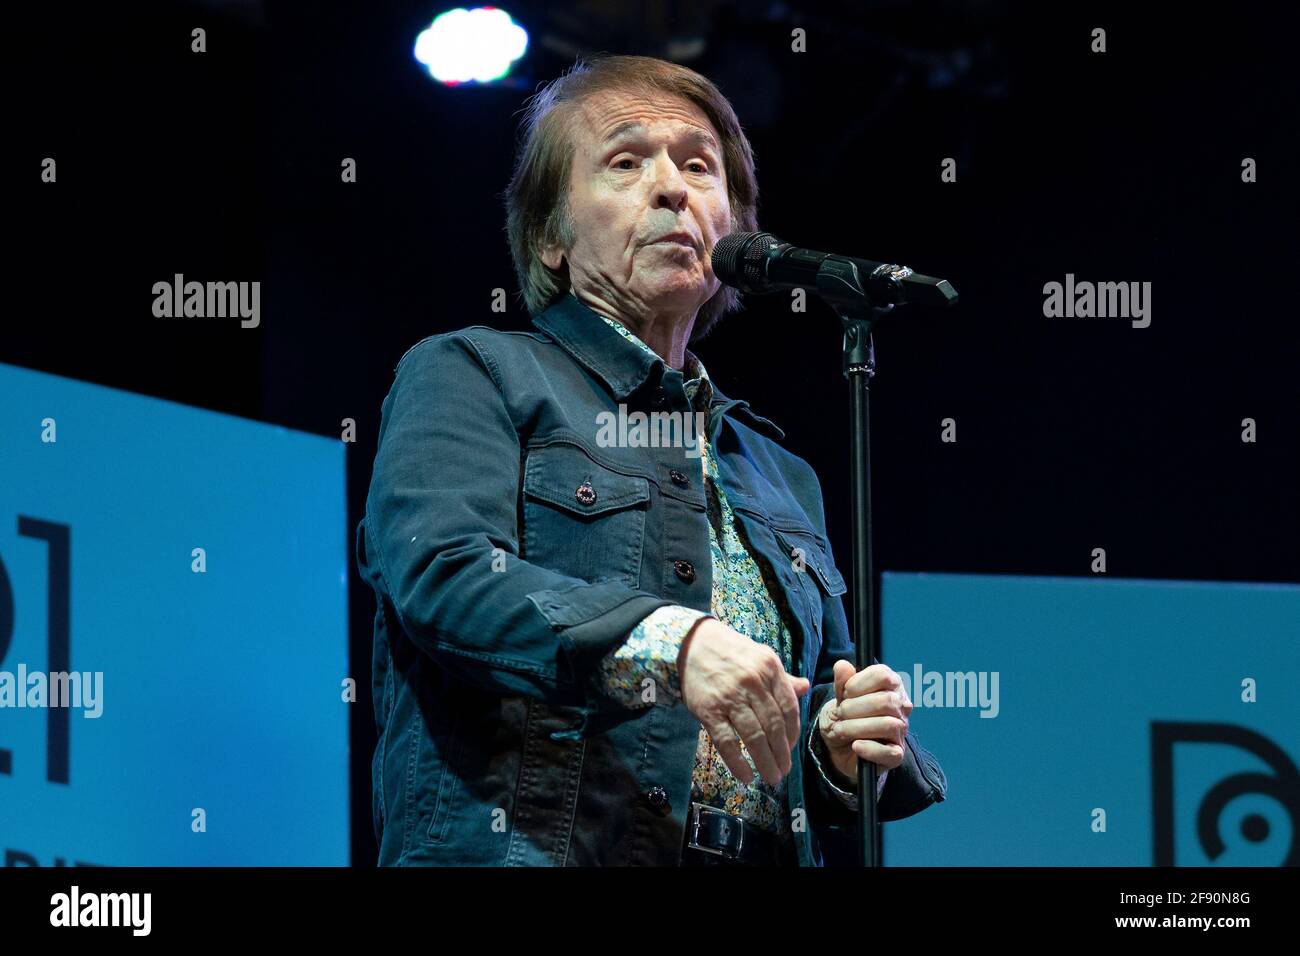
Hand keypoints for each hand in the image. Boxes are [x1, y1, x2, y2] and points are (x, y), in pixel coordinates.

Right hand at [677, 617, 810, 785]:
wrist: (692, 643)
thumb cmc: (731, 652)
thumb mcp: (761, 657)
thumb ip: (782, 677)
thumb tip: (804, 688)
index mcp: (770, 669)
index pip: (789, 708)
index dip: (793, 733)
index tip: (791, 749)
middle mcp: (752, 683)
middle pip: (773, 726)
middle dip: (781, 754)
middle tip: (784, 772)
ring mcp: (730, 698)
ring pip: (754, 737)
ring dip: (765, 762)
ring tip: (771, 777)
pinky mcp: (709, 710)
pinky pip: (726, 742)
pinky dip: (737, 763)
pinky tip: (745, 776)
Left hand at [818, 661, 911, 782]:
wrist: (840, 746)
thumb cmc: (844, 717)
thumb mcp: (838, 698)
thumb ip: (841, 682)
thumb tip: (842, 665)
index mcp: (890, 685)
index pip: (883, 675)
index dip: (859, 683)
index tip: (844, 693)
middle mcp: (901, 706)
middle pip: (886, 701)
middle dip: (855, 708)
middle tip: (840, 713)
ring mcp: (901, 731)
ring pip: (889, 725)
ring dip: (858, 727)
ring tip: (841, 730)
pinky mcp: (896, 754)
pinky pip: (891, 753)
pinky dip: (869, 749)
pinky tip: (855, 745)